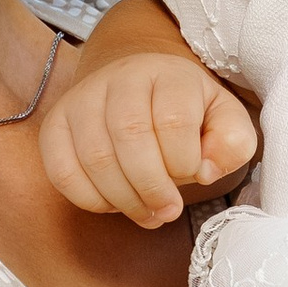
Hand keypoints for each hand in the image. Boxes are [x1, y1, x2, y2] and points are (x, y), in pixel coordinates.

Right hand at [40, 49, 258, 227]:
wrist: (138, 85)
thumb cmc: (185, 110)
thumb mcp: (224, 118)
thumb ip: (232, 143)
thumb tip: (207, 171)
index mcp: (167, 74)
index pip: (173, 119)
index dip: (184, 162)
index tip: (195, 177)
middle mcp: (119, 78)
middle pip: (129, 136)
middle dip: (152, 186)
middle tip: (168, 209)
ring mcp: (81, 99)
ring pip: (95, 156)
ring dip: (124, 198)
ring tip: (147, 212)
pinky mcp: (55, 125)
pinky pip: (62, 170)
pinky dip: (89, 199)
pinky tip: (114, 204)